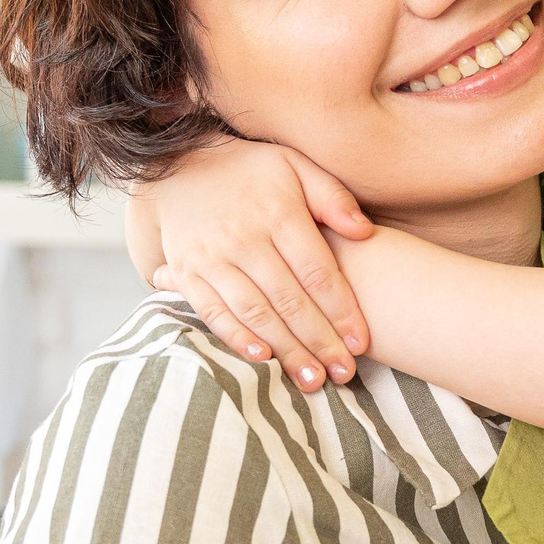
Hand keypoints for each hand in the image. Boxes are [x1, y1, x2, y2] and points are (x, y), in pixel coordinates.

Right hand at [143, 140, 374, 390]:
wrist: (178, 163)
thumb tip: (365, 232)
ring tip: (311, 380)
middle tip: (344, 374)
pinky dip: (235, 336)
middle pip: (289, 300)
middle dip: (319, 342)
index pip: (317, 272)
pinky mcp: (187, 271)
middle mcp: (245, 238)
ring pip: (255, 312)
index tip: (361, 343)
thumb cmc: (251, 169)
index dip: (341, 310)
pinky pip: (212, 310)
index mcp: (279, 213)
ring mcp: (212, 257)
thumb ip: (333, 196)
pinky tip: (261, 358)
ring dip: (285, 350)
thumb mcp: (296, 165)